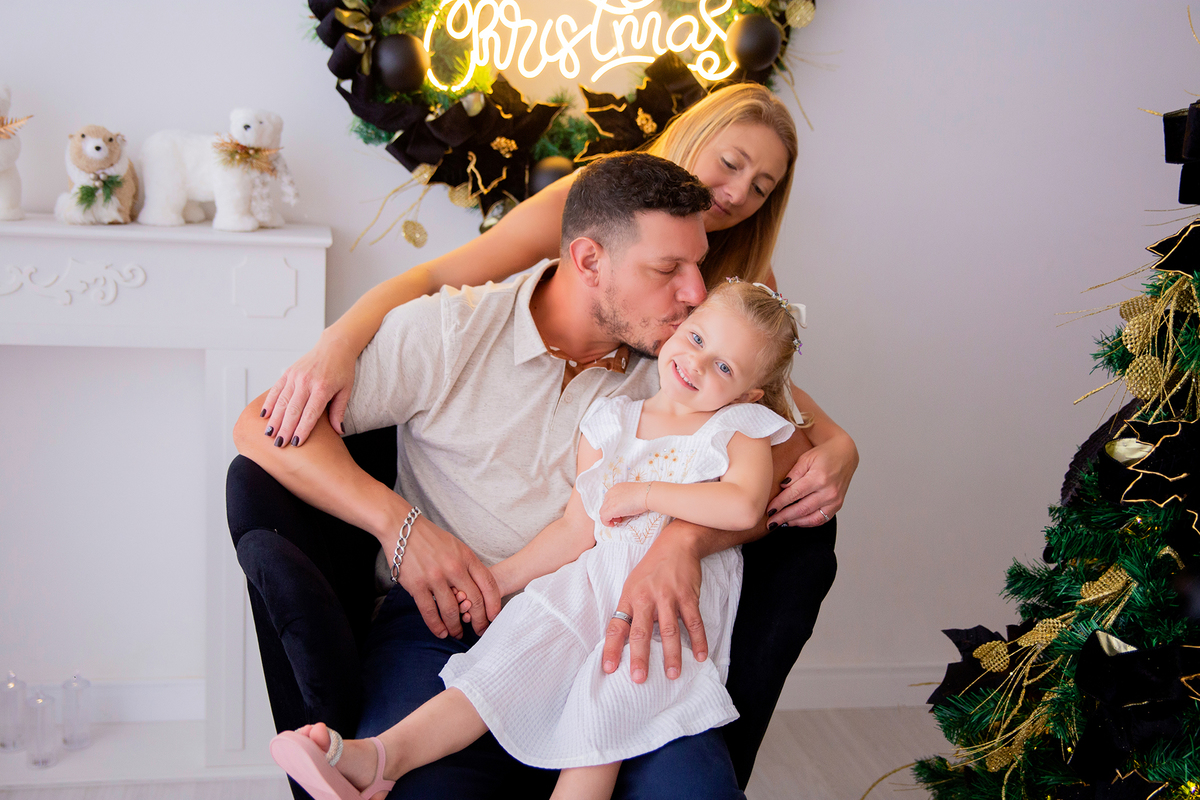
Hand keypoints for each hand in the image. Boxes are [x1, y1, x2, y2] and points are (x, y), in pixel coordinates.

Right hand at [261, 331, 357, 448]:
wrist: (334, 346)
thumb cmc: (342, 370)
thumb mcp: (346, 390)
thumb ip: (339, 411)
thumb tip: (338, 431)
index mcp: (323, 387)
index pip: (310, 413)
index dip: (303, 429)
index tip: (296, 443)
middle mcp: (306, 381)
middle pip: (293, 410)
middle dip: (285, 429)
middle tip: (279, 444)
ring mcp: (295, 376)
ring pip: (282, 401)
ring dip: (274, 419)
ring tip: (269, 434)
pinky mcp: (288, 372)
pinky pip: (276, 389)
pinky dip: (269, 403)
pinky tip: (264, 415)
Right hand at [393, 516, 501, 638]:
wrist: (402, 528)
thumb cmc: (430, 538)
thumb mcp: (456, 546)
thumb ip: (467, 565)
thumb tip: (477, 587)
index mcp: (466, 557)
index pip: (488, 584)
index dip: (493, 604)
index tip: (493, 617)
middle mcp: (454, 568)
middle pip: (474, 601)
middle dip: (479, 620)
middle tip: (479, 630)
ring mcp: (435, 577)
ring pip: (452, 611)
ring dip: (456, 626)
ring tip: (457, 633)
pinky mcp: (417, 585)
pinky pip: (430, 612)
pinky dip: (437, 626)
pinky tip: (441, 632)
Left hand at [599, 481, 650, 526]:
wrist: (646, 494)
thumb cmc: (643, 494)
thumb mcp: (631, 493)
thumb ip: (624, 497)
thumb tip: (624, 506)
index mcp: (616, 488)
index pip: (609, 499)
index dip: (613, 507)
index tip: (619, 511)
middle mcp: (610, 493)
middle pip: (605, 506)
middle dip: (610, 513)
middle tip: (619, 518)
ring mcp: (610, 501)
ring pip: (602, 512)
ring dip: (608, 518)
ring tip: (618, 521)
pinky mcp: (611, 509)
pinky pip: (603, 518)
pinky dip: (606, 522)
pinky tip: (612, 524)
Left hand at [602, 525, 705, 682]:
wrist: (676, 545)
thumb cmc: (651, 569)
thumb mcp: (633, 585)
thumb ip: (630, 611)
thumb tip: (623, 641)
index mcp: (629, 597)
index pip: (616, 626)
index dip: (611, 648)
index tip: (609, 669)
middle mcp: (646, 598)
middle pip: (641, 632)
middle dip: (640, 657)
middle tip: (639, 678)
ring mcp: (668, 596)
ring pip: (669, 630)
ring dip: (672, 654)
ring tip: (673, 674)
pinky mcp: (688, 595)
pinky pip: (693, 622)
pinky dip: (698, 640)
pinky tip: (700, 656)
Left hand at [767, 434, 857, 528]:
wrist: (845, 455)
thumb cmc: (824, 455)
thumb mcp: (806, 458)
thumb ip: (794, 473)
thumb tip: (782, 487)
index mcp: (819, 477)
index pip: (794, 494)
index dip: (780, 503)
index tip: (769, 510)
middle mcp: (828, 491)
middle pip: (802, 509)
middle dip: (784, 517)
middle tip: (770, 522)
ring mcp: (835, 500)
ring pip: (811, 518)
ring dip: (794, 522)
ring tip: (780, 524)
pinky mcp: (838, 506)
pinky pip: (821, 519)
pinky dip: (807, 523)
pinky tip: (795, 522)